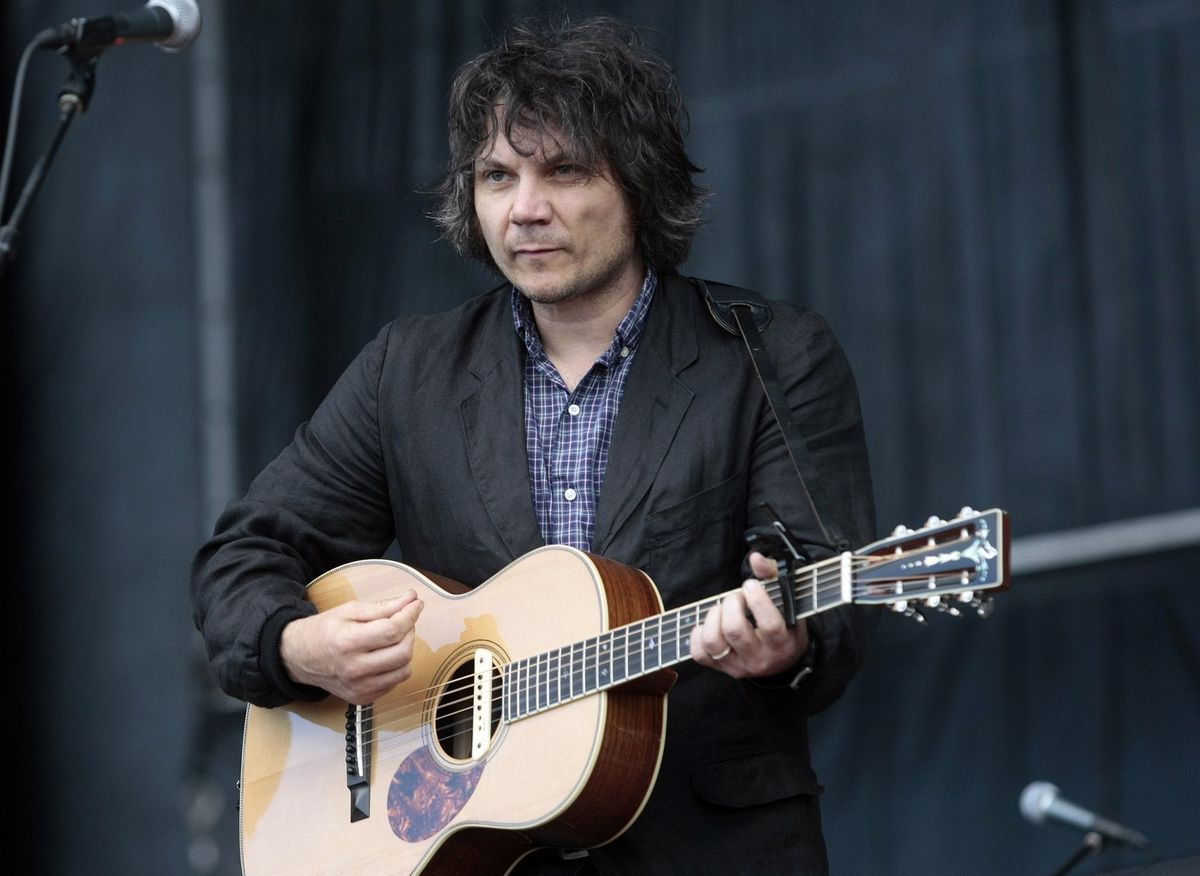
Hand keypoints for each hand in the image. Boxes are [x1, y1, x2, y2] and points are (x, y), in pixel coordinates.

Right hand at [280, 592, 422, 703]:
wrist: (298, 658)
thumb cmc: (324, 630)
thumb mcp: (349, 611)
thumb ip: (383, 607)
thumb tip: (411, 599)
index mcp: (348, 642)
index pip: (392, 630)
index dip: (410, 615)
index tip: (416, 604)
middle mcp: (354, 669)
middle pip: (403, 652)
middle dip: (410, 632)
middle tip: (403, 621)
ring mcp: (359, 688)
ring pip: (404, 670)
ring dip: (406, 650)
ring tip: (394, 639)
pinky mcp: (363, 699)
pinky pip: (394, 682)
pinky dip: (396, 666)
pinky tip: (384, 655)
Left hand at [689, 551, 809, 678]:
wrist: (783, 661)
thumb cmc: (786, 625)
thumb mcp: (789, 601)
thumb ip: (773, 575)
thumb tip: (755, 559)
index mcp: (782, 642)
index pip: (769, 625)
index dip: (757, 600)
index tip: (751, 585)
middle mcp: (760, 658)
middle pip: (734, 630)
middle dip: (731, 604)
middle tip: (736, 597)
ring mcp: (738, 666)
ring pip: (713, 642)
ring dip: (713, 617)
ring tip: (722, 609)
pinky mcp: (721, 668)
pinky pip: (699, 653)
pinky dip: (698, 634)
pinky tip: (711, 624)